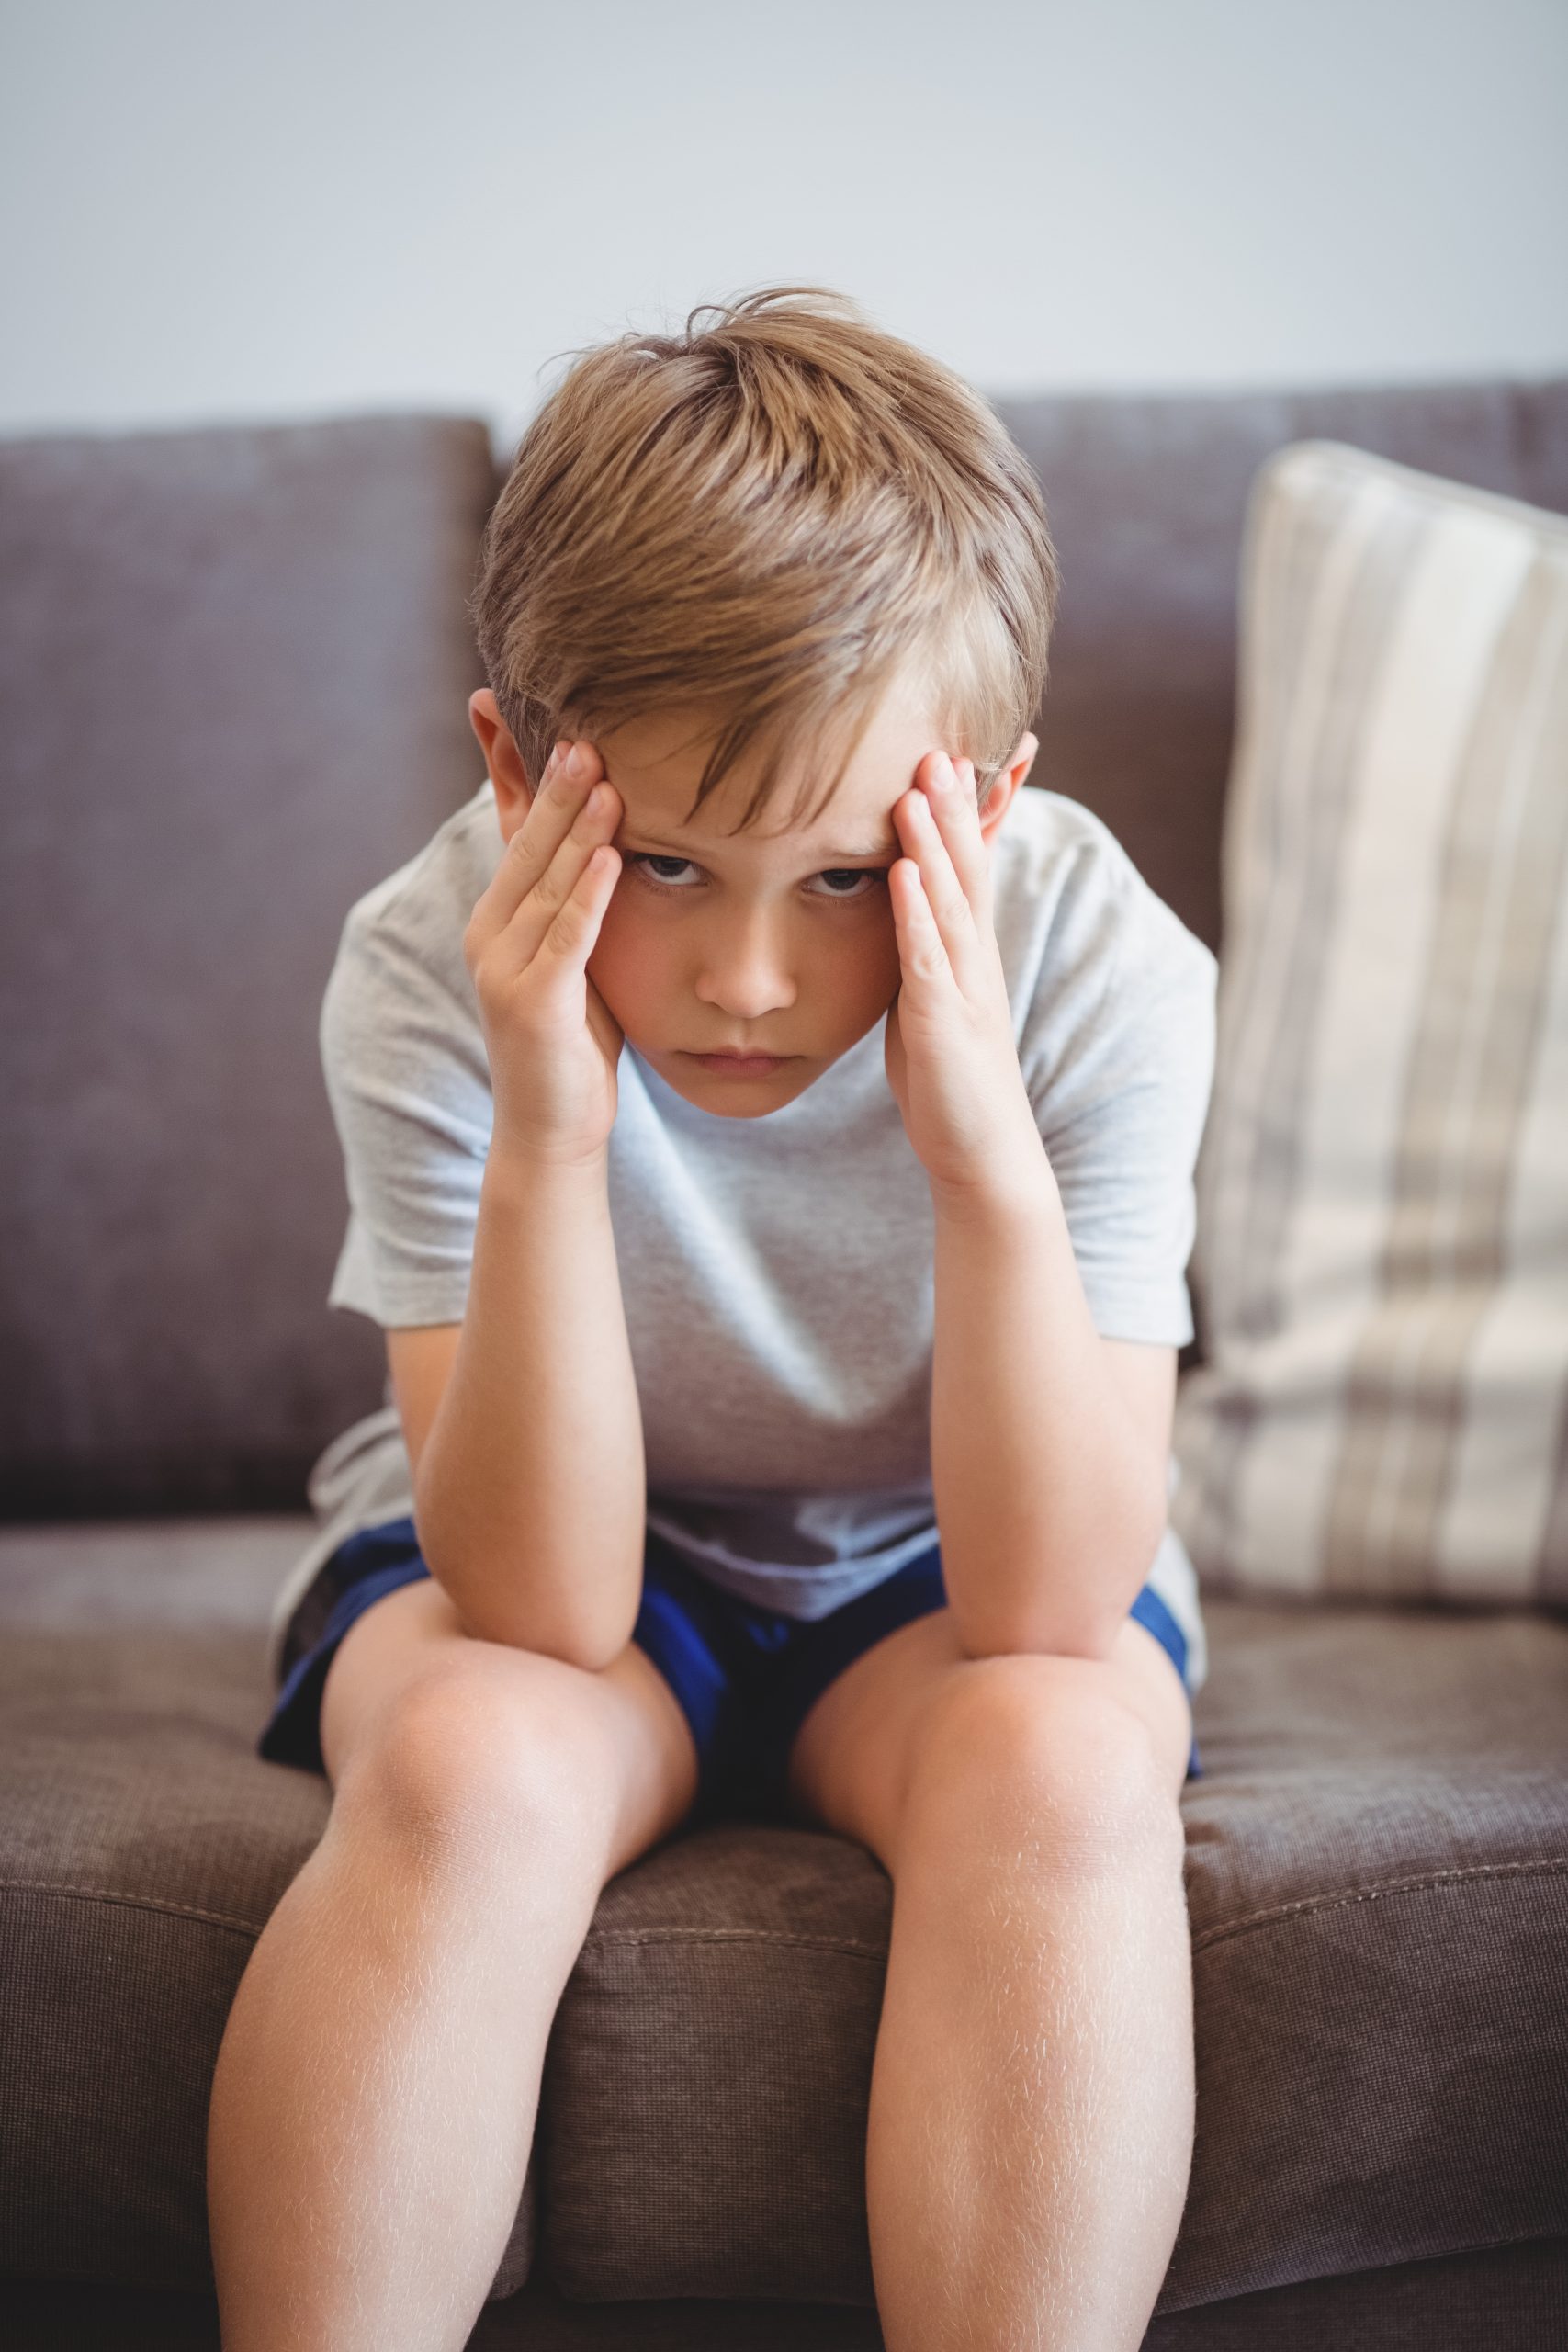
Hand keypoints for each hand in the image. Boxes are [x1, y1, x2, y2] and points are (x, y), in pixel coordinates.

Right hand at [463, 738, 624, 1167]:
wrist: (552, 1128)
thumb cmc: (575, 1039)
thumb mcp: (576, 955)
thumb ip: (580, 899)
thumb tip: (611, 838)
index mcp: (498, 917)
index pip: (511, 832)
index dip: (518, 775)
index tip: (538, 716)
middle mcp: (489, 935)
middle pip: (525, 847)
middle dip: (553, 788)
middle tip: (583, 730)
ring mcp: (502, 970)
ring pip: (546, 885)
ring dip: (576, 830)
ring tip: (604, 777)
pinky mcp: (531, 1005)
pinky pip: (566, 939)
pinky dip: (589, 896)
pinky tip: (612, 857)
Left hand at [883, 750, 1043, 1200]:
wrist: (982, 1153)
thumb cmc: (949, 1081)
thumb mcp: (928, 1001)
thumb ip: (917, 954)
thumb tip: (893, 914)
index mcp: (967, 951)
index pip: (968, 866)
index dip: (965, 811)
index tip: (954, 750)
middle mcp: (974, 958)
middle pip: (966, 866)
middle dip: (954, 803)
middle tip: (940, 740)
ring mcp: (963, 987)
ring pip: (950, 900)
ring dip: (934, 842)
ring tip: (919, 786)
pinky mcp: (943, 1022)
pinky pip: (928, 958)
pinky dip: (916, 913)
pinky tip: (904, 874)